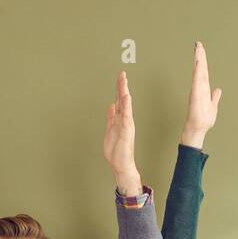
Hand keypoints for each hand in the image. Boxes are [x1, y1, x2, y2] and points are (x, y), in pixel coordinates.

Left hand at [102, 70, 139, 192]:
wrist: (121, 164)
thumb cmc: (116, 151)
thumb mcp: (110, 130)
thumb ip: (111, 118)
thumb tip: (111, 105)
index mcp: (120, 119)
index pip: (119, 100)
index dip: (119, 88)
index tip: (121, 76)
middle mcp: (125, 120)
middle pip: (123, 100)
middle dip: (122, 86)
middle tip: (122, 74)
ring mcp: (126, 125)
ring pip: (126, 106)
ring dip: (124, 93)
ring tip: (124, 82)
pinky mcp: (126, 131)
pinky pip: (127, 116)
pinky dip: (127, 107)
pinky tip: (126, 98)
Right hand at [181, 41, 220, 147]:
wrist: (197, 129)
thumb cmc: (203, 120)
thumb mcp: (213, 107)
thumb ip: (215, 97)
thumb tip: (218, 89)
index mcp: (204, 89)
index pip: (204, 71)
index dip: (202, 60)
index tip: (200, 49)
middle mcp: (199, 88)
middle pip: (200, 69)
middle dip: (199, 56)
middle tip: (198, 43)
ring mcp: (197, 91)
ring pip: (198, 73)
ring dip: (198, 61)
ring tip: (198, 49)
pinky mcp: (195, 96)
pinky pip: (196, 82)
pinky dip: (197, 73)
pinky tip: (197, 65)